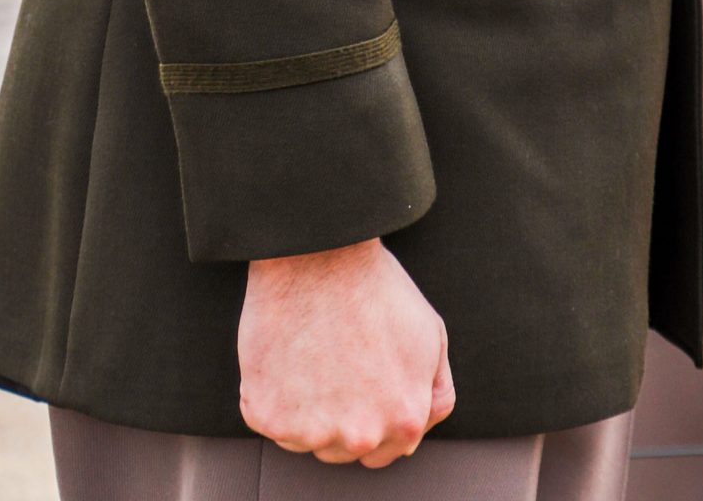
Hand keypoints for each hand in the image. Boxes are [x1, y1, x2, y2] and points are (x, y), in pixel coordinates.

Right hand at [239, 238, 453, 466]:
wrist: (320, 253)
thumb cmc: (373, 286)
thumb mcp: (431, 335)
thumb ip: (434, 393)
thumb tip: (418, 432)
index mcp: (404, 420)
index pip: (386, 450)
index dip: (374, 414)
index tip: (362, 384)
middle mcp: (359, 435)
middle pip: (343, 449)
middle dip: (341, 415)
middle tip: (336, 362)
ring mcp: (311, 430)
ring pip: (304, 438)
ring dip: (305, 408)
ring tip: (312, 353)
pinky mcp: (268, 416)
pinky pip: (268, 419)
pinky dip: (270, 394)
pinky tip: (287, 354)